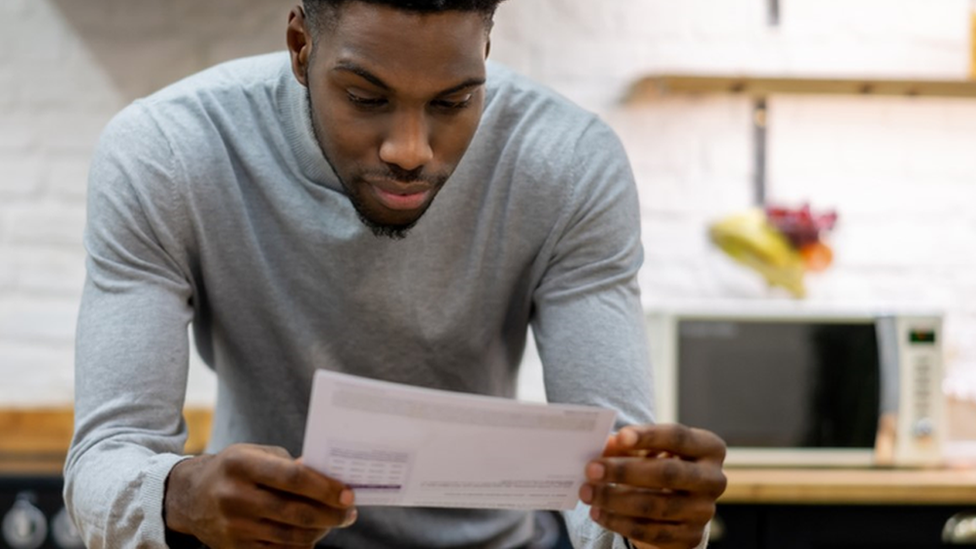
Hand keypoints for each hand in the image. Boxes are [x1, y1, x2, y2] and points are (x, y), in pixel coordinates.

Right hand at [164, 443, 356, 548]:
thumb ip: (289, 465)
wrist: (188, 497)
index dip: (325, 488)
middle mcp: (234, 497)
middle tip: (350, 513)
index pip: (294, 478)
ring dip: (320, 531)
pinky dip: (301, 544)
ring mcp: (233, 526)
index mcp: (241, 465)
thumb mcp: (255, 455)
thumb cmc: (233, 470)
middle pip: (296, 512)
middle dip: (331, 515)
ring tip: (334, 522)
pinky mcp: (234, 548)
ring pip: (291, 536)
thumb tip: (327, 479)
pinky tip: (312, 534)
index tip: (348, 494)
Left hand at [579, 424, 726, 548]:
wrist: (678, 503)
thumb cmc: (659, 464)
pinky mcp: (690, 537)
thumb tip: (604, 445)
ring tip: (587, 492)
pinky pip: (651, 532)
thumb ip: (629, 445)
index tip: (619, 436)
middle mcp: (714, 479)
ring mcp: (704, 511)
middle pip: (667, 473)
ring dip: (615, 500)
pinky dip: (620, 523)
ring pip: (656, 506)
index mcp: (709, 448)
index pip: (677, 437)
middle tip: (591, 469)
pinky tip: (599, 514)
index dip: (648, 436)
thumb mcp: (649, 450)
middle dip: (625, 471)